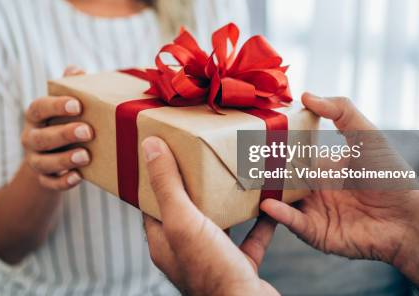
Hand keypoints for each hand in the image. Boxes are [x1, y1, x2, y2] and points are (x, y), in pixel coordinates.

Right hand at [21, 66, 92, 189]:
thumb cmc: (64, 120)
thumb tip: (76, 70)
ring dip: (64, 159)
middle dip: (64, 134)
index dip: (56, 106)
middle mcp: (30, 137)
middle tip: (88, 131)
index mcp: (35, 115)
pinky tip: (78, 177)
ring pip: (43, 162)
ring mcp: (35, 160)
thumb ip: (70, 86)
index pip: (39, 107)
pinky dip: (62, 182)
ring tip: (85, 156)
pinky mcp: (43, 179)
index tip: (77, 104)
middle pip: (41, 137)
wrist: (53, 153)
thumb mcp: (66, 103)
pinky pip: (49, 183)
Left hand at [141, 137, 279, 295]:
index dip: (157, 177)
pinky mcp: (239, 267)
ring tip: (237, 175)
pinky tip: (268, 203)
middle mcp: (186, 252)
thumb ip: (167, 185)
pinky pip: (250, 239)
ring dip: (228, 201)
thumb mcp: (183, 220)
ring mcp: (213, 260)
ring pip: (219, 224)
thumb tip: (150, 147)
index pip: (154, 203)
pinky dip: (260, 222)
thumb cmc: (212, 271)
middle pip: (187, 211)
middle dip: (196, 184)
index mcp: (165, 241)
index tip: (166, 152)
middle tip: (206, 157)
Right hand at [261, 93, 418, 263]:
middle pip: (281, 179)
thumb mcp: (367, 135)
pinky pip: (294, 224)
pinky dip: (280, 215)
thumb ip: (341, 111)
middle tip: (241, 161)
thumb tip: (306, 95)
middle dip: (262, 172)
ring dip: (265, 194)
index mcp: (323, 167)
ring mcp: (315, 212)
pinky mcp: (318, 234)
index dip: (274, 148)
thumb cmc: (392, 175)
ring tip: (249, 182)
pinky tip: (269, 204)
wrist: (412, 218)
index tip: (253, 137)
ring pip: (282, 202)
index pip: (291, 156)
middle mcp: (315, 190)